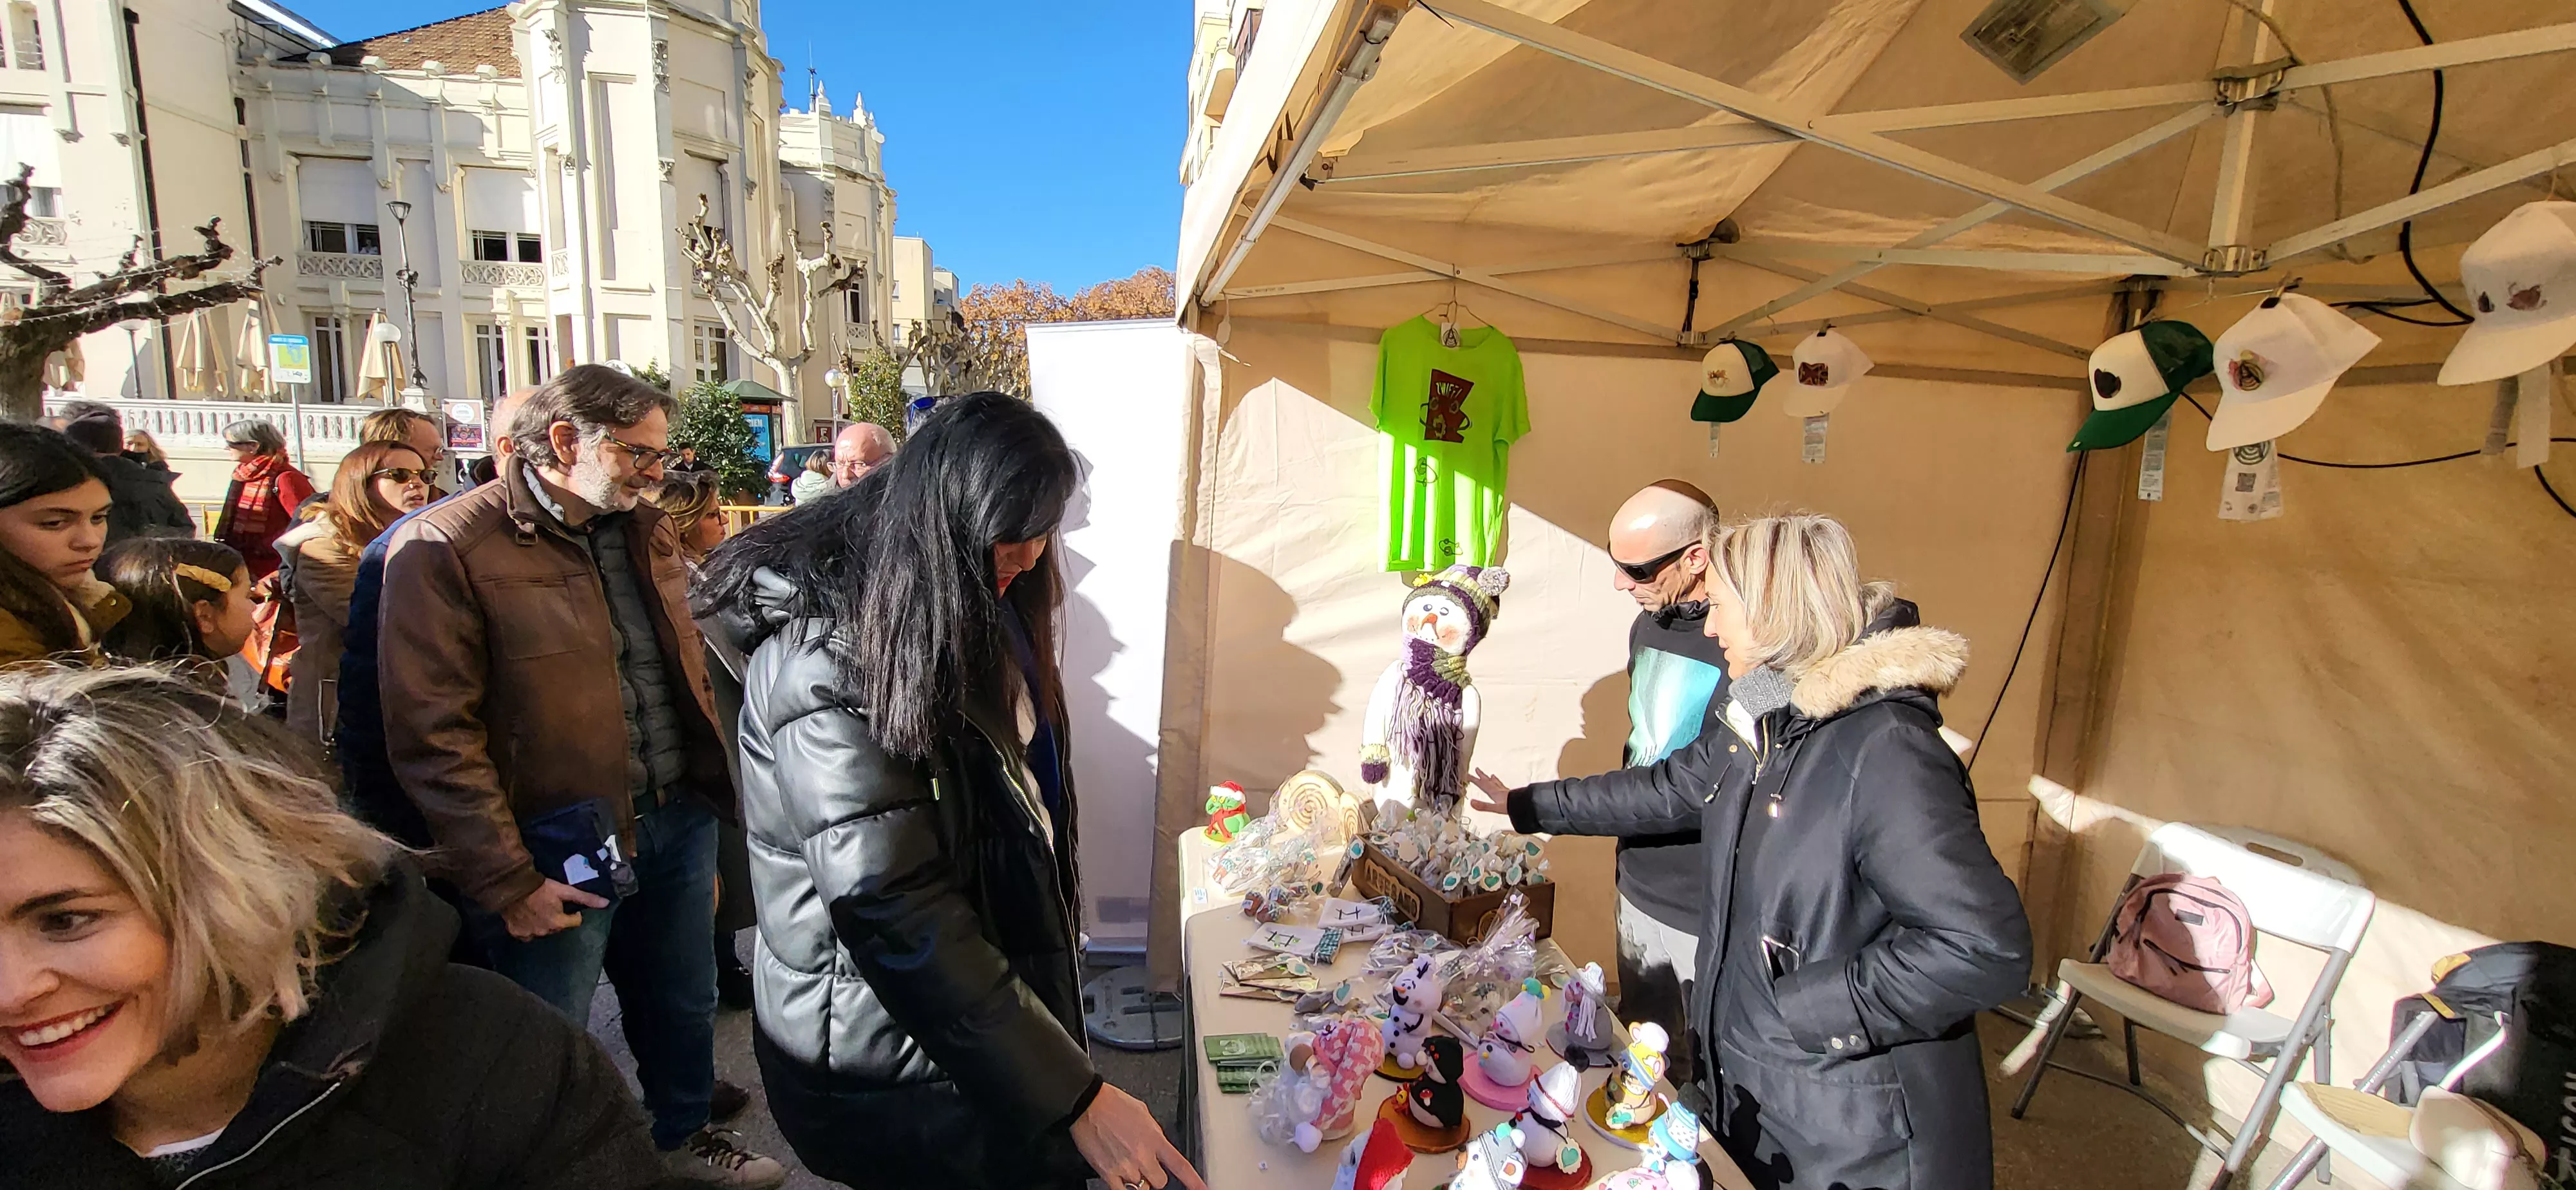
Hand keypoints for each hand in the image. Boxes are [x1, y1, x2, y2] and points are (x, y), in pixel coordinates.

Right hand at [502, 879, 609, 940]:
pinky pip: (526, 934)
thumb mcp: (565, 890)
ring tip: (539, 910)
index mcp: (558, 923)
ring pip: (542, 931)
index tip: (567, 906)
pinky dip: (528, 927)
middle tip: (551, 906)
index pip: (574, 922)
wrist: (512, 886)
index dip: (573, 913)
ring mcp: (529, 934)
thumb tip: (606, 903)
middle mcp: (545, 931)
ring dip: (543, 923)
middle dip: (558, 918)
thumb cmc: (541, 887)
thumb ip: (586, 898)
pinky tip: (527, 917)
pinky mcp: (516, 932)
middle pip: (558, 927)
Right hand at [1071, 1083, 1204, 1189]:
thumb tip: (1157, 1143)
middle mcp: (1142, 1155)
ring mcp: (1126, 1166)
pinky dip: (1123, 1187)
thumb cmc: (1112, 1104)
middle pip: (1160, 1182)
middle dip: (1155, 1176)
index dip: (1194, 1181)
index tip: (1203, 1189)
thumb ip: (1154, 1133)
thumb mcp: (1143, 1113)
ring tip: (1128, 1165)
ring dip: (1138, 1181)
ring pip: (1142, 1188)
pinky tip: (1121, 1179)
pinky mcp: (1108, 1173)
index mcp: (1154, 1138)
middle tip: (1145, 1166)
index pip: (1180, 1165)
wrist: (1088, 1104)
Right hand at [1466, 769, 1511, 815]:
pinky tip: (1501, 785)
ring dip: (1490, 778)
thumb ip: (1483, 806)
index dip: (1474, 779)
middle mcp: (1498, 790)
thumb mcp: (1495, 808)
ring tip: (1489, 775)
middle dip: (1481, 776)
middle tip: (1477, 769)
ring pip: (1495, 783)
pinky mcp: (1509, 794)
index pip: (1482, 784)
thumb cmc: (1511, 806)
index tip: (1467, 775)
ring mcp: (1504, 791)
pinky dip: (1499, 784)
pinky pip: (1502, 786)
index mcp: (1494, 792)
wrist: (1525, 805)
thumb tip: (1472, 802)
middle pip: (1488, 781)